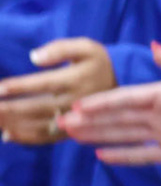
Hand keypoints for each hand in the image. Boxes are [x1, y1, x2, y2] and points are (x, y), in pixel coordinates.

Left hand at [0, 37, 115, 143]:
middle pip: (38, 107)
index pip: (46, 84)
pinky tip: (6, 135)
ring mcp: (74, 119)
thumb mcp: (87, 47)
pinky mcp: (72, 130)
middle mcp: (77, 102)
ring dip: (13, 125)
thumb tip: (33, 57)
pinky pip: (46, 138)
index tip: (0, 88)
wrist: (122, 87)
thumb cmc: (98, 63)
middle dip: (10, 109)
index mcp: (79, 79)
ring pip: (39, 125)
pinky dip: (25, 138)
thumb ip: (60, 48)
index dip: (21, 86)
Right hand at [61, 42, 160, 165]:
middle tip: (61, 122)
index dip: (101, 103)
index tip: (76, 106)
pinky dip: (124, 156)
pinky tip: (102, 155)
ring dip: (99, 134)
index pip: (126, 99)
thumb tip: (154, 46)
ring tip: (71, 134)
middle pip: (118, 117)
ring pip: (125, 135)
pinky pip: (144, 155)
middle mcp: (160, 114)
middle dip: (90, 120)